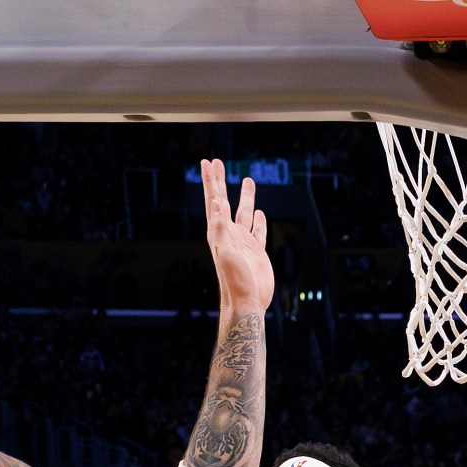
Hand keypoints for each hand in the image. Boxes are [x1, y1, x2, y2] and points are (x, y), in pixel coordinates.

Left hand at [199, 158, 272, 315]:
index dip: (210, 181)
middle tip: (217, 162)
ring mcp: (243, 243)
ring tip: (248, 180)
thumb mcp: (226, 253)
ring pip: (243, 213)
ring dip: (245, 197)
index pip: (214, 200)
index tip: (207, 162)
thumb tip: (215, 203)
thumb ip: (220, 229)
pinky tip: (259, 213)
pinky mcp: (256, 252)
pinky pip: (258, 231)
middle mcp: (229, 235)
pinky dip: (259, 220)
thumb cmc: (234, 282)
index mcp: (219, 233)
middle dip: (220, 181)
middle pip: (224, 201)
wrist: (247, 303)